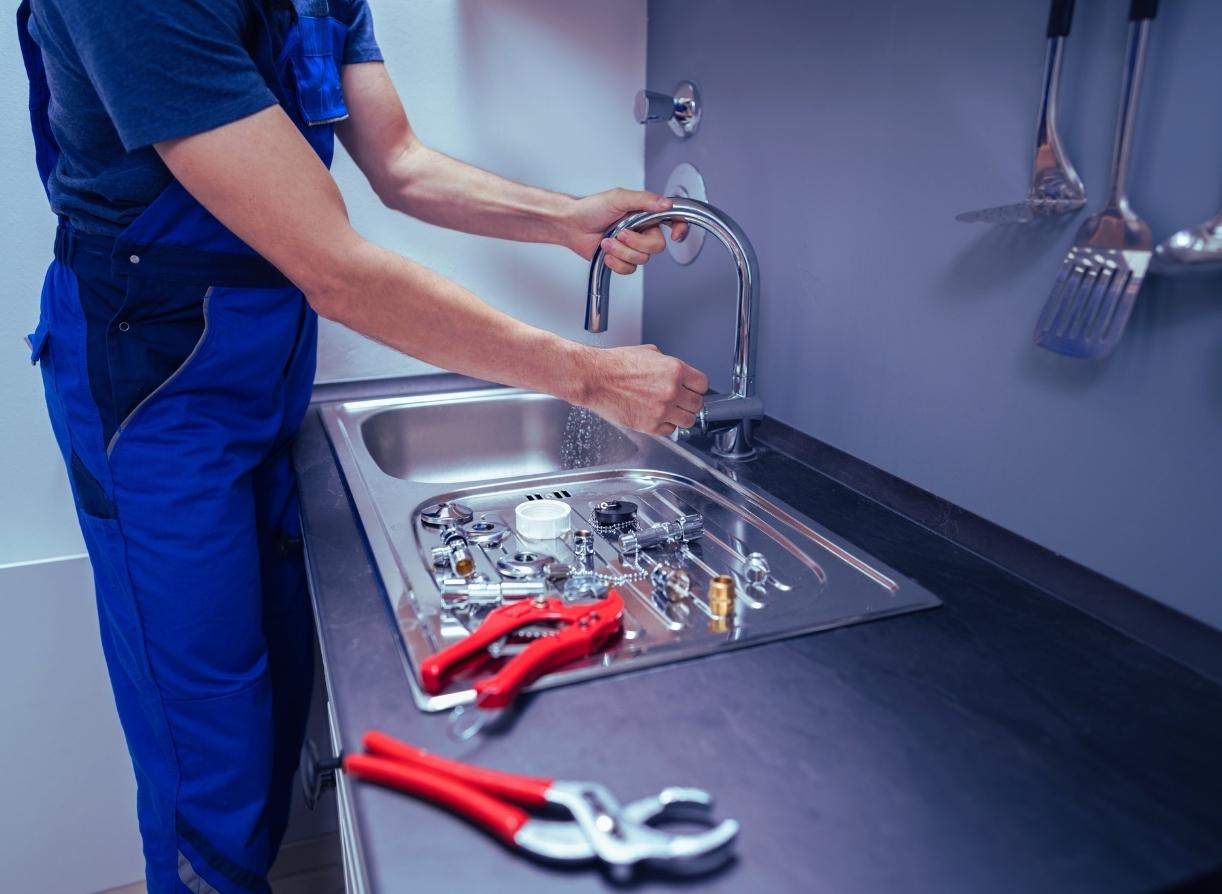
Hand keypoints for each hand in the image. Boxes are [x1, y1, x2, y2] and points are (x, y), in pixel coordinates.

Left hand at [566, 189, 689, 273]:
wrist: (572, 226)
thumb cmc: (591, 209)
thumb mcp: (618, 198)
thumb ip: (644, 200)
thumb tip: (665, 204)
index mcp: (645, 214)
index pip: (672, 220)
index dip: (680, 228)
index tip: (675, 234)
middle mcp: (642, 230)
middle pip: (657, 246)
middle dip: (637, 243)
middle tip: (620, 233)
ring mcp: (633, 246)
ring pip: (642, 259)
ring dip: (622, 251)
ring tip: (607, 241)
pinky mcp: (622, 260)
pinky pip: (629, 270)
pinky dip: (616, 263)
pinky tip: (607, 254)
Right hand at [575, 344, 708, 435]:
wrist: (595, 378)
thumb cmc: (616, 365)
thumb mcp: (649, 353)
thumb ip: (668, 365)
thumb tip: (676, 373)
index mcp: (675, 370)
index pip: (703, 384)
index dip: (697, 387)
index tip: (692, 390)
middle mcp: (672, 391)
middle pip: (698, 404)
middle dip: (690, 402)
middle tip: (680, 401)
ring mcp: (662, 410)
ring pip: (688, 421)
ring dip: (681, 416)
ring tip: (670, 411)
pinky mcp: (650, 425)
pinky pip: (670, 430)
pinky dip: (665, 426)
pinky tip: (656, 416)